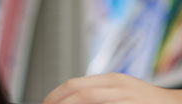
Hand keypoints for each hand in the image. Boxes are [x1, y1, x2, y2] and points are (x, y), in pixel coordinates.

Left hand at [43, 73, 181, 103]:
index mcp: (112, 80)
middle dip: (57, 102)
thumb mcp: (125, 93)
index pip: (74, 85)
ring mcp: (126, 98)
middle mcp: (118, 86)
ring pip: (88, 99)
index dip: (55, 95)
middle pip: (78, 92)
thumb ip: (103, 95)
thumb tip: (77, 98)